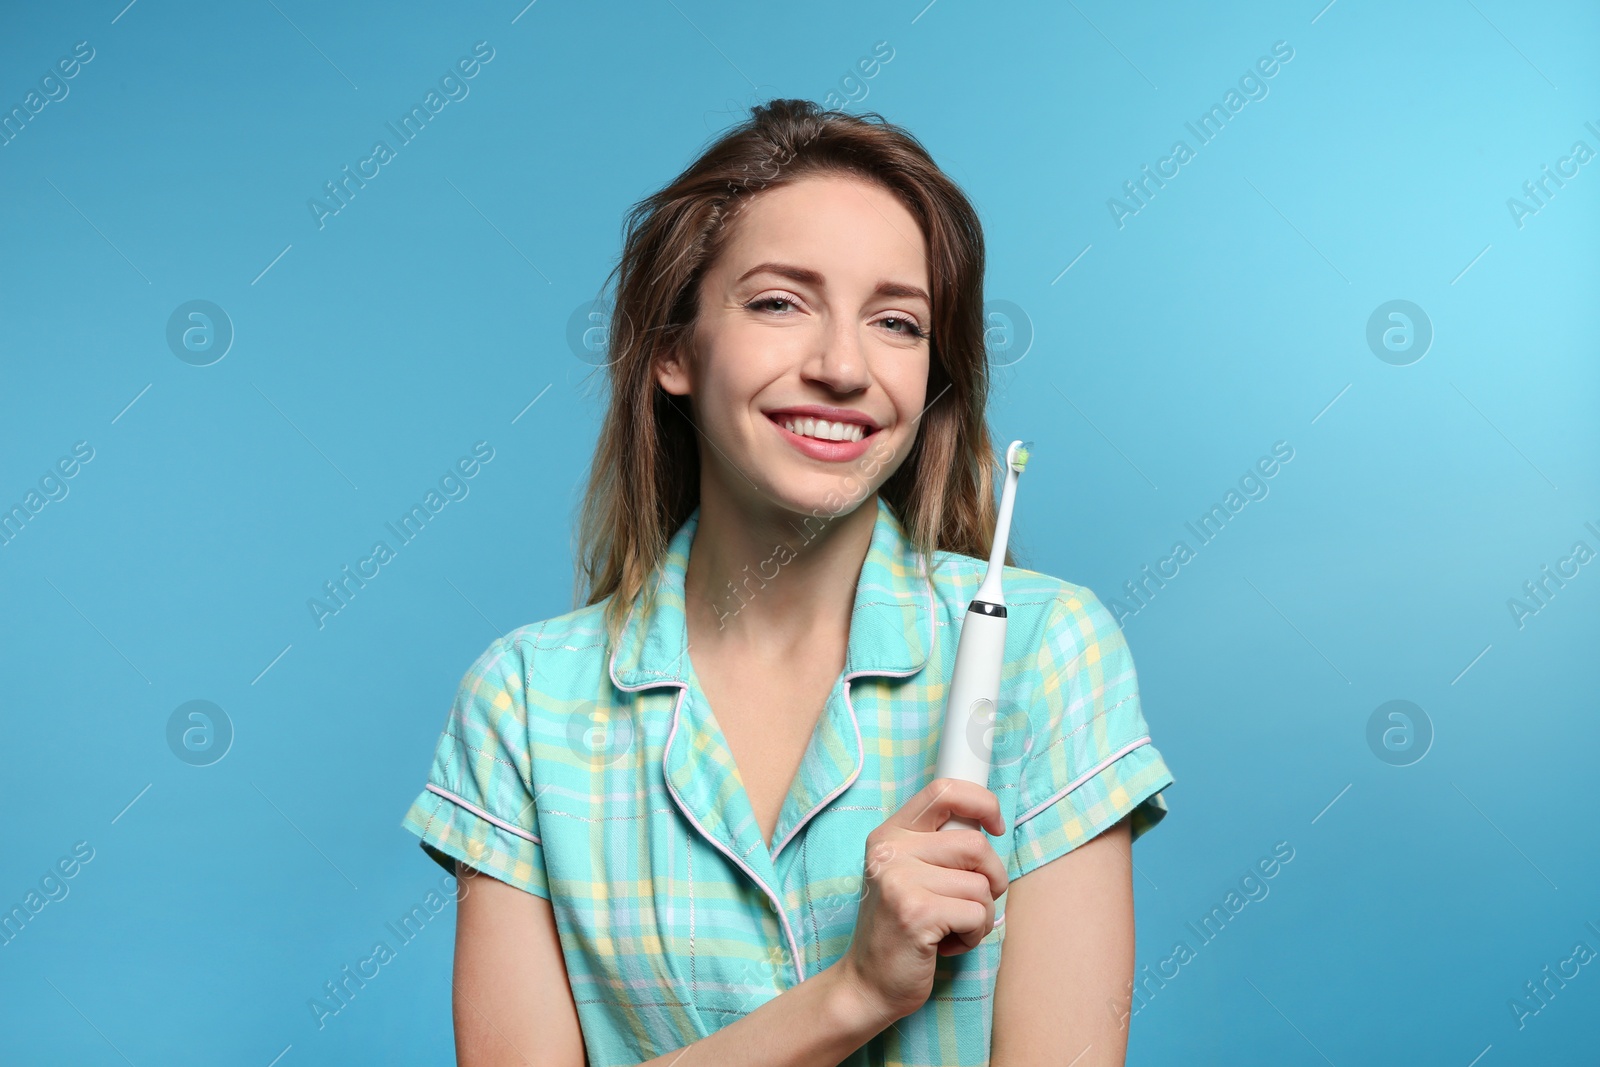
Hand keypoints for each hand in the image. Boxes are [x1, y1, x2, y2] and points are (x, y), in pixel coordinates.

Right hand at [834, 777, 1008, 1023]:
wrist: (867, 983)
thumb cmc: (900, 929)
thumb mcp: (907, 875)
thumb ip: (936, 847)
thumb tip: (987, 826)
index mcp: (889, 835)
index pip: (944, 791)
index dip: (982, 802)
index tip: (996, 827)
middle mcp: (890, 851)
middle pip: (976, 845)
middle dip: (992, 879)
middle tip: (972, 904)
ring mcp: (900, 881)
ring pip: (981, 885)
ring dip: (981, 915)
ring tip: (951, 928)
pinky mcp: (916, 913)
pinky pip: (977, 914)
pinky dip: (974, 935)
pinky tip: (946, 944)